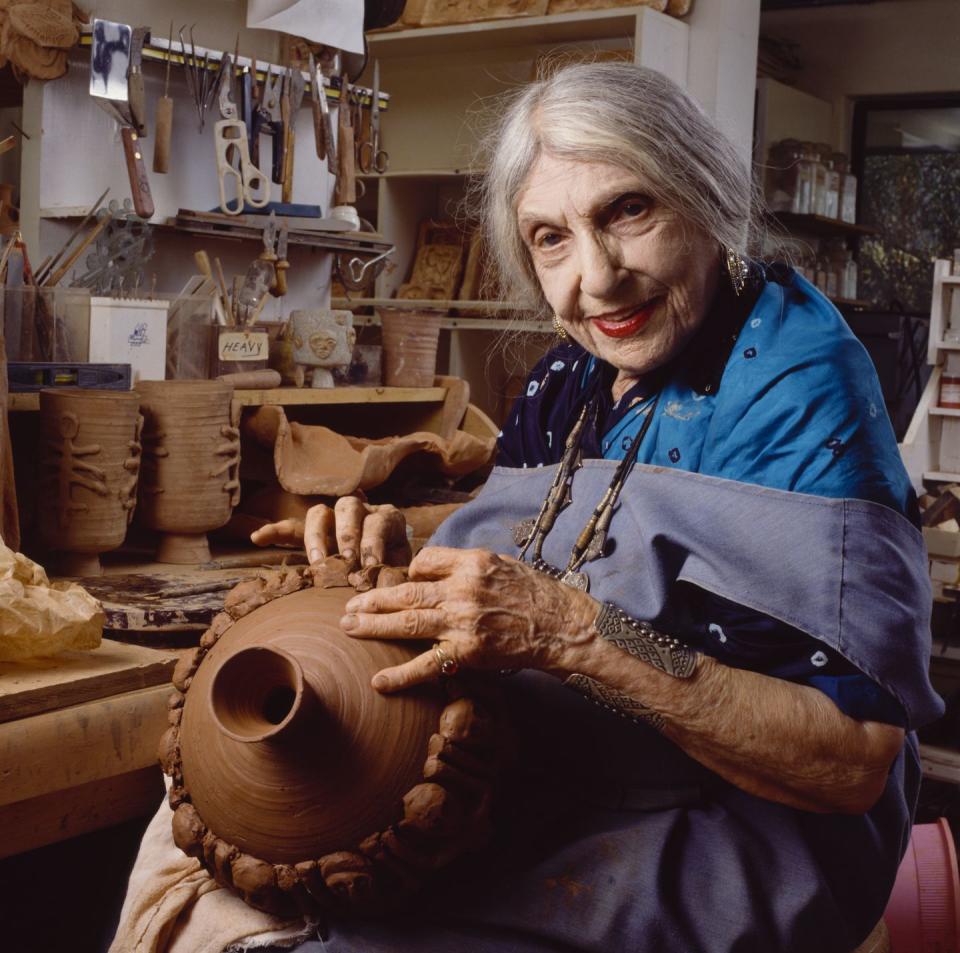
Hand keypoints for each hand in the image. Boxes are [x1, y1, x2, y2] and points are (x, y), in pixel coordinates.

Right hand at [250, 496, 410, 569]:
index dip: (373, 542)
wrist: (391, 564)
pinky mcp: (315, 531)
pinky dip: (276, 531)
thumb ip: (398, 575)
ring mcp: (335, 518)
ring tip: (317, 562)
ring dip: (316, 536)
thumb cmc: (397, 568)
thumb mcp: (404, 569)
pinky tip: (258, 538)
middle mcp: (361, 510)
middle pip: (348, 507)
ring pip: (320, 513)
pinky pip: (293, 526)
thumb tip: (393, 590)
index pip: (378, 521)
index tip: (371, 564)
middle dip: (346, 533)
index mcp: (387, 518)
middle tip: (346, 560)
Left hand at [340, 546, 598, 691]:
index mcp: (471, 562)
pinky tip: (379, 681)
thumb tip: (431, 568)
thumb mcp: (501, 563)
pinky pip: (428, 664)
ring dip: (373, 626)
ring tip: (349, 627)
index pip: (423, 560)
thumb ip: (465, 565)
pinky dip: (401, 675)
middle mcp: (463, 589)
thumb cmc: (534, 592)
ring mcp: (463, 622)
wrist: (563, 625)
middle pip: (406, 591)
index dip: (409, 572)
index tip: (403, 582)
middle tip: (347, 607)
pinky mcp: (468, 652)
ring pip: (407, 622)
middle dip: (373, 600)